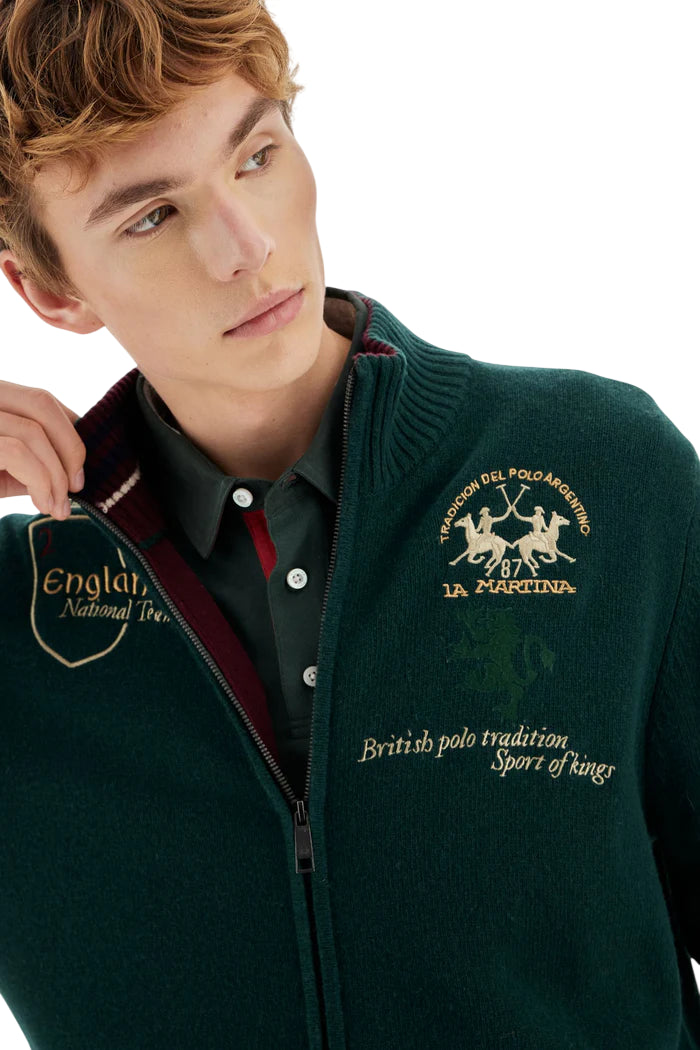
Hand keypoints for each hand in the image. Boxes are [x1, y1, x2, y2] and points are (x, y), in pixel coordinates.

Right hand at [0, 381, 85, 519]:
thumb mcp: (3, 473)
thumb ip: (34, 462)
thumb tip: (78, 469)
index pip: (41, 400)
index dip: (70, 432)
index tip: (79, 469)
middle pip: (41, 402)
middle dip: (70, 447)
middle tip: (77, 487)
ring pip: (32, 431)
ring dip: (56, 475)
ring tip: (58, 506)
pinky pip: (17, 453)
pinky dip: (40, 481)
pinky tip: (43, 504)